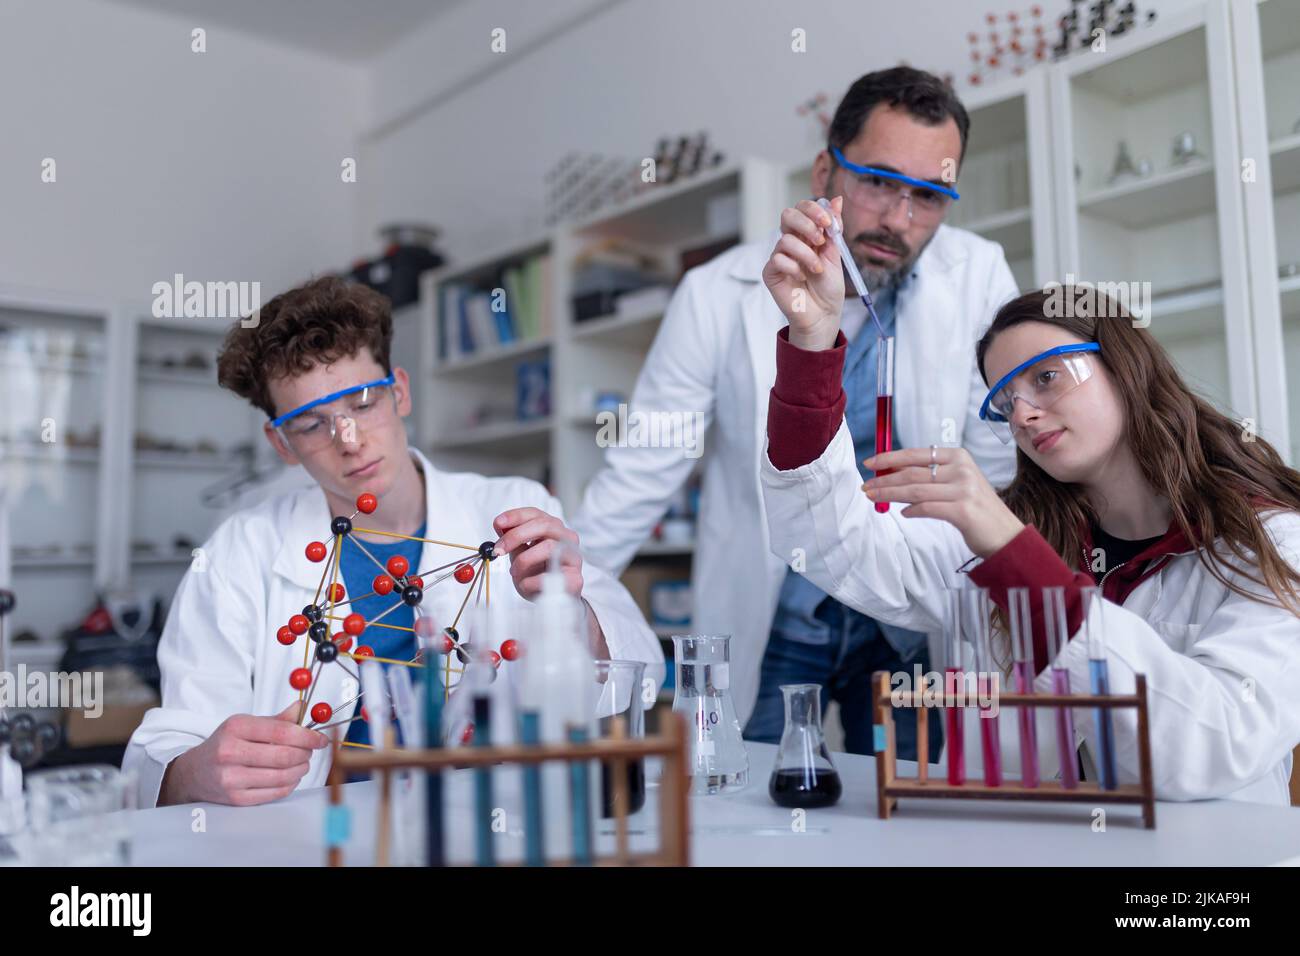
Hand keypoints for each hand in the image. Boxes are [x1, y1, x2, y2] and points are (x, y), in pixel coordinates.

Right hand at [158, 702, 326, 806]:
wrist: (194, 772)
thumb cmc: (225, 744)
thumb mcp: (246, 724)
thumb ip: (277, 719)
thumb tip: (303, 709)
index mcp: (236, 728)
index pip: (282, 731)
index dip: (308, 736)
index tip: (321, 738)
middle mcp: (230, 752)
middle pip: (285, 755)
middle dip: (306, 753)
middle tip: (310, 750)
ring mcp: (232, 778)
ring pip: (283, 776)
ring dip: (301, 769)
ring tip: (301, 763)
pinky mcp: (236, 798)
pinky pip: (276, 792)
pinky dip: (290, 784)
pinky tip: (290, 776)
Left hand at [492, 507, 583, 599]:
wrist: (554, 600)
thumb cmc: (538, 575)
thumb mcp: (521, 554)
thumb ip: (513, 539)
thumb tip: (500, 525)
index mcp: (553, 529)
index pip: (536, 514)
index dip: (516, 516)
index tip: (498, 523)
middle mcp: (567, 538)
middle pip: (545, 525)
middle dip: (516, 535)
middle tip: (499, 549)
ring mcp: (573, 557)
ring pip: (549, 547)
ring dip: (524, 560)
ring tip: (514, 572)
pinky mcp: (575, 578)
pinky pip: (550, 575)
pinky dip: (531, 581)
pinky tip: (526, 585)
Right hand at [761, 196, 845, 350]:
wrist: (823, 315)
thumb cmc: (828, 288)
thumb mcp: (835, 255)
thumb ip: (834, 229)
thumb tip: (837, 200)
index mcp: (806, 235)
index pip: (802, 209)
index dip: (814, 210)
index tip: (829, 223)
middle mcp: (790, 242)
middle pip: (787, 214)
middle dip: (807, 223)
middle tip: (820, 240)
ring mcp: (779, 257)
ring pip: (785, 240)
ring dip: (806, 254)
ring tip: (816, 269)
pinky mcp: (770, 273)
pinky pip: (777, 259)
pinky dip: (793, 267)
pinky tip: (802, 278)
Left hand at [861, 446, 1024, 557]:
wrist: (1005, 534)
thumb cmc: (976, 509)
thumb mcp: (956, 484)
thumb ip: (930, 477)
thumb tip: (893, 474)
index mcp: (958, 457)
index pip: (916, 454)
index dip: (890, 458)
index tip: (870, 463)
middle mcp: (962, 469)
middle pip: (913, 472)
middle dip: (885, 479)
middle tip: (866, 486)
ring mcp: (964, 489)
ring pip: (916, 490)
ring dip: (890, 494)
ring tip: (874, 498)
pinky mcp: (963, 510)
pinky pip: (927, 508)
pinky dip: (912, 511)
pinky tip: (903, 513)